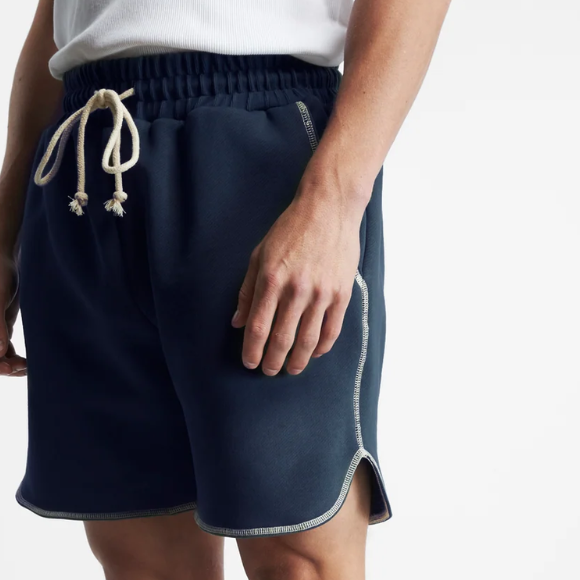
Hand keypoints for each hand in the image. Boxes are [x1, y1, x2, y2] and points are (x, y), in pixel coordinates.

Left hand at [232, 188, 361, 375]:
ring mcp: (321, 293)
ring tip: (290, 369)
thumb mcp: (259, 255)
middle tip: (268, 371)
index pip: (258, 327)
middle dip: (273, 361)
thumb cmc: (291, 230)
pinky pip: (332, 330)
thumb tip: (237, 322)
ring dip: (298, 361)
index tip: (249, 362)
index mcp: (272, 280)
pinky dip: (322, 347)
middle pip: (282, 339)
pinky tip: (314, 353)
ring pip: (308, 341)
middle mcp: (296, 290)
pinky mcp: (341, 294)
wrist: (329, 208)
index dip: (252, 350)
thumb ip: (248, 291)